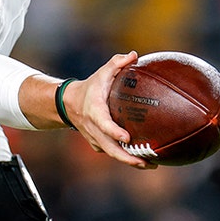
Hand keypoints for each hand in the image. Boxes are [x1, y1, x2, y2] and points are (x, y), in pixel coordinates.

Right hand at [66, 51, 155, 168]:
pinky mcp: (98, 144)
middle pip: (110, 148)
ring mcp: (95, 138)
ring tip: (150, 165)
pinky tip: (144, 160)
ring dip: (130, 161)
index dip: (114, 132)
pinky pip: (113, 153)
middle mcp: (94, 128)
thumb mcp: (101, 73)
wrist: (69, 103)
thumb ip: (117, 63)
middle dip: (127, 157)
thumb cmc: (90, 87)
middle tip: (145, 161)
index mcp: (95, 112)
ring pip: (112, 154)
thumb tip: (134, 55)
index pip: (104, 124)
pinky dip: (126, 157)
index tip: (127, 138)